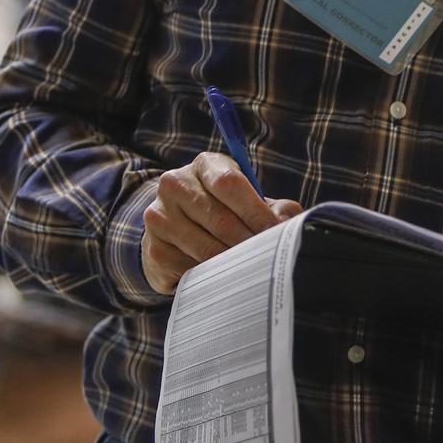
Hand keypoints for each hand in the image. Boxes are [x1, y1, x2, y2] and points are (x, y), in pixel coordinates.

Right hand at [142, 152, 302, 293]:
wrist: (175, 229)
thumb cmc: (223, 211)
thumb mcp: (248, 201)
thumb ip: (274, 208)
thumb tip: (289, 223)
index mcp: (205, 165)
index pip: (229, 183)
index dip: (255, 211)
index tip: (274, 233)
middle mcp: (175, 184)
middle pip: (219, 218)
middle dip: (249, 242)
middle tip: (268, 258)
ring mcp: (159, 216)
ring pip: (205, 247)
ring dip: (232, 263)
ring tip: (250, 270)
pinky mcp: (153, 248)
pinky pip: (188, 268)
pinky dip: (209, 276)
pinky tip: (220, 277)